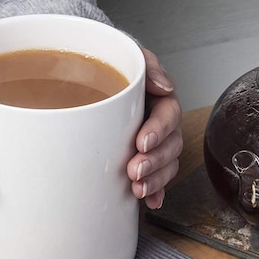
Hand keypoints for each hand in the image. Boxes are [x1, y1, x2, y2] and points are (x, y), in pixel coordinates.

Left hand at [126, 48, 182, 208]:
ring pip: (166, 165)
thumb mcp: (128, 57)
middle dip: (155, 161)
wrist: (87, 82)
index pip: (168, 115)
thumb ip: (146, 66)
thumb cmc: (110, 69)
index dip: (159, 130)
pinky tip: (150, 200)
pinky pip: (157, 180)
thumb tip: (163, 85)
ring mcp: (154, 145)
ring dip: (155, 179)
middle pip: (170, 145)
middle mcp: (160, 124)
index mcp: (160, 100)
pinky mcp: (144, 161)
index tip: (143, 142)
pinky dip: (155, 192)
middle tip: (135, 170)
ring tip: (138, 188)